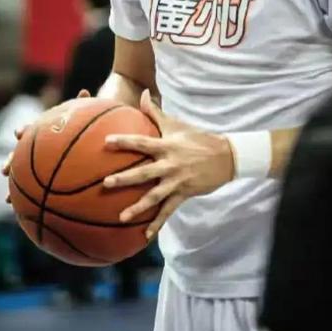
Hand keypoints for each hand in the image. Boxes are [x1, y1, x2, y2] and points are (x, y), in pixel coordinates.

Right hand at [2, 89, 90, 198]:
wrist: (87, 140)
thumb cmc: (84, 126)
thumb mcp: (84, 116)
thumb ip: (81, 106)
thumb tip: (83, 91)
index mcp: (44, 133)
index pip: (31, 130)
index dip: (24, 132)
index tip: (18, 133)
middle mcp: (38, 148)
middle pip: (20, 155)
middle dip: (12, 162)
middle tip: (5, 169)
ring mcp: (39, 164)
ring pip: (23, 177)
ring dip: (16, 189)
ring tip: (9, 198)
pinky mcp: (45, 179)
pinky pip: (36, 192)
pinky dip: (30, 203)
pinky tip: (27, 215)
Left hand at [103, 89, 233, 238]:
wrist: (226, 156)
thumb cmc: (197, 138)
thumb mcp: (177, 124)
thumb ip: (156, 112)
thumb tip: (142, 94)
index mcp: (167, 146)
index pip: (142, 143)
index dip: (125, 141)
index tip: (107, 142)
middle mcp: (170, 164)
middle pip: (144, 172)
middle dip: (125, 178)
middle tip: (106, 183)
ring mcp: (177, 181)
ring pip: (155, 196)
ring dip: (138, 207)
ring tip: (121, 217)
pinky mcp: (184, 194)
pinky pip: (168, 211)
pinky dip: (157, 224)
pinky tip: (144, 236)